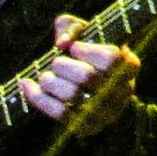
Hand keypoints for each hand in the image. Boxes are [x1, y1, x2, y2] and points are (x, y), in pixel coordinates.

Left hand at [17, 14, 140, 136]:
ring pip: (73, 96)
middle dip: (63, 66)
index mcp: (130, 66)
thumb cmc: (89, 54)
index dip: (86, 51)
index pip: (111, 58)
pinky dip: (38, 98)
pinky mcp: (88, 127)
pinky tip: (26, 85)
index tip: (73, 48)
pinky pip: (60, 114)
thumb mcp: (85, 33)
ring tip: (44, 75)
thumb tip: (61, 43)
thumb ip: (72, 27)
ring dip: (50, 81)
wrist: (95, 89)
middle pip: (87, 77)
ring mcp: (107, 113)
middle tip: (56, 62)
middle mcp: (123, 92)